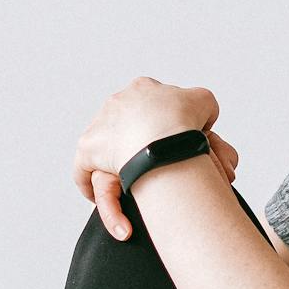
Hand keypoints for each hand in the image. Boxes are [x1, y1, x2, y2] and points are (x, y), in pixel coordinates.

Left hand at [72, 77, 220, 239]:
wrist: (163, 134)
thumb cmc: (185, 121)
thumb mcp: (204, 104)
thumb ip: (201, 106)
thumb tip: (203, 119)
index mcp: (143, 89)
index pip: (146, 104)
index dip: (156, 123)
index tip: (165, 141)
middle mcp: (117, 103)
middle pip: (125, 127)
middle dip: (134, 146)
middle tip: (149, 169)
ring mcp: (100, 124)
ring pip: (104, 151)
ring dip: (113, 171)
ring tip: (126, 192)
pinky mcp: (88, 148)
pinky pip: (84, 170)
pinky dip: (90, 185)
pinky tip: (100, 200)